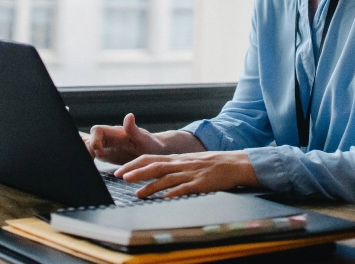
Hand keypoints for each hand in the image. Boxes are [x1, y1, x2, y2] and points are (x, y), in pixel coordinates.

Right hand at [87, 114, 166, 164]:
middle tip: (93, 162)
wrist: (155, 152)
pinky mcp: (106, 155)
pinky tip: (88, 167)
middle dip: (87, 150)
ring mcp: (106, 146)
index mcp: (116, 133)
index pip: (97, 130)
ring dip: (86, 155)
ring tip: (90, 166)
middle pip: (89, 139)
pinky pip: (92, 153)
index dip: (94, 140)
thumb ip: (134, 130)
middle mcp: (109, 138)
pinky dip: (87, 158)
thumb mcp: (144, 139)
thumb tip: (129, 115)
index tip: (100, 153)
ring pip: (88, 146)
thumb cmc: (152, 145)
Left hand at [114, 151, 259, 198]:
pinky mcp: (200, 183)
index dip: (134, 164)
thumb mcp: (189, 161)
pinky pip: (185, 188)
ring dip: (151, 186)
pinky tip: (165, 197)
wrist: (234, 164)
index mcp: (177, 159)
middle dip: (136, 172)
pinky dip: (175, 192)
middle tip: (121, 178)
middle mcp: (181, 164)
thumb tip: (156, 173)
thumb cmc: (212, 164)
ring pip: (167, 178)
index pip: (150, 159)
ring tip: (138, 193)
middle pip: (155, 167)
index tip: (120, 171)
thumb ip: (174, 166)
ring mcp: (190, 173)